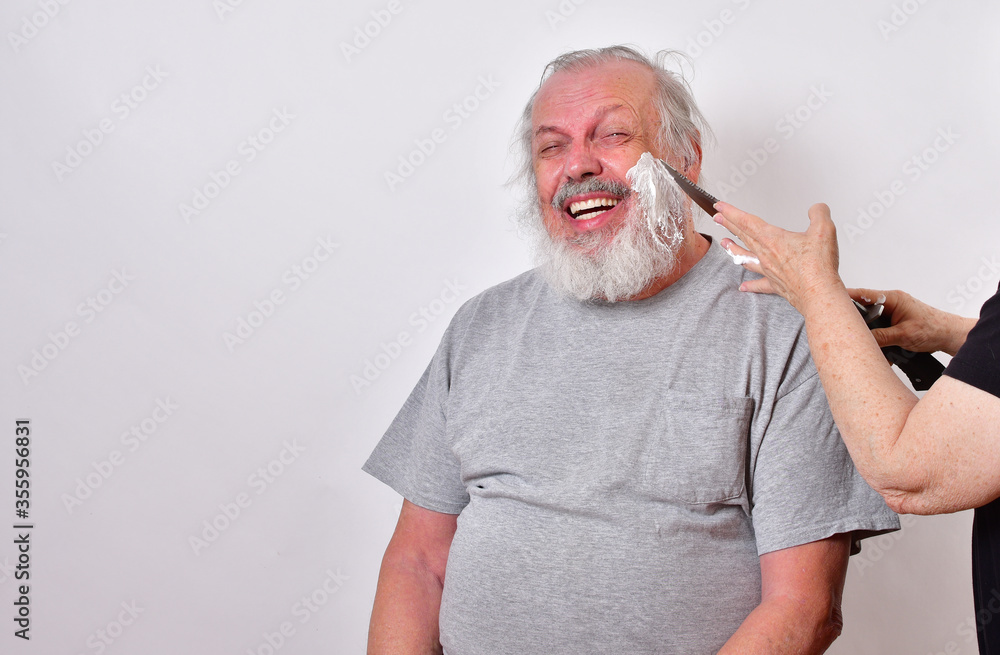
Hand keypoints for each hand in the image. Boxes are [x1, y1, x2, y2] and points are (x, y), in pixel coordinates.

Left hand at [713, 201, 844, 313]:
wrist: (818, 294)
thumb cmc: (817, 266)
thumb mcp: (823, 230)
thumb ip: (819, 214)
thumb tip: (817, 209)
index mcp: (772, 239)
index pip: (747, 221)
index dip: (731, 212)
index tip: (719, 206)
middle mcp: (766, 255)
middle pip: (743, 236)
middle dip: (729, 225)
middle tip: (717, 218)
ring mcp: (769, 271)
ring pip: (746, 258)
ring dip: (733, 249)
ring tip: (724, 243)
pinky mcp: (776, 285)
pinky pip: (759, 284)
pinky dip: (750, 285)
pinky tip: (743, 287)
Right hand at [848, 288, 976, 355]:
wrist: (949, 335)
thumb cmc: (934, 328)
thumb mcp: (904, 335)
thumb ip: (882, 337)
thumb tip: (863, 340)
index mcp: (892, 299)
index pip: (863, 295)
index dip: (845, 298)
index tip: (830, 302)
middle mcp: (890, 303)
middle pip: (863, 310)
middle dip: (855, 322)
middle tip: (845, 331)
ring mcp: (891, 312)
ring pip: (870, 322)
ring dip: (868, 333)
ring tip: (865, 343)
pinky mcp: (893, 322)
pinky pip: (878, 329)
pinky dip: (877, 340)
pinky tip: (879, 349)